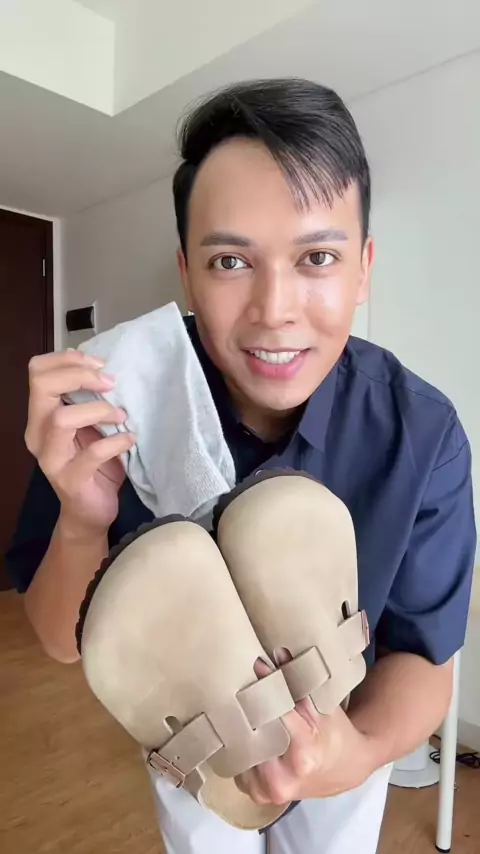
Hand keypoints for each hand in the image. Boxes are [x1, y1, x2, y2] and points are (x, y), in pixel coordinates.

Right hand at [25, 349, 135, 534]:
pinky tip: (130, 440)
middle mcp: (37, 434)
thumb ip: (89, 401)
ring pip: (61, 418)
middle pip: (42, 387)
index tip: (100, 363)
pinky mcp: (70, 481)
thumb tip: (107, 368)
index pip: (38, 372)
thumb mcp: (91, 426)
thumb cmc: (94, 465)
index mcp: (40, 416)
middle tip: (110, 383)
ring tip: (121, 416)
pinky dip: (116, 442)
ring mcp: (50, 459)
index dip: (68, 359)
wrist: (91, 512)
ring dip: (98, 410)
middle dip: (80, 376)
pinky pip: (92, 454)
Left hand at [235, 659, 373, 804]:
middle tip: (239, 682)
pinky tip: (240, 727)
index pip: (275, 715)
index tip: (256, 665)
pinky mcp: (257, 795)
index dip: (265, 688)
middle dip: (246, 708)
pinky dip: (240, 744)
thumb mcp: (324, 707)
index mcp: (303, 756)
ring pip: (240, 750)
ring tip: (237, 703)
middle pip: (251, 734)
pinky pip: (239, 763)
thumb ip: (298, 683)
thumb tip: (275, 653)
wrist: (345, 768)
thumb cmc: (336, 734)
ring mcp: (266, 792)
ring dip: (239, 727)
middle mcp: (282, 780)